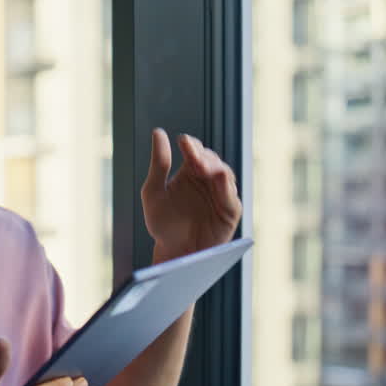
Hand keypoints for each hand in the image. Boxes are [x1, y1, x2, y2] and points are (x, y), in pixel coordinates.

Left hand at [141, 128, 242, 260]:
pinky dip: (227, 188)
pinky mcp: (230, 211)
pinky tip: (220, 179)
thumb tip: (158, 133)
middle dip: (204, 157)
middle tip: (194, 158)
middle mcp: (208, 180)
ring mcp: (221, 195)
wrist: (173, 252)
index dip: (191, 145)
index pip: (194, 151)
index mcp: (190, 172)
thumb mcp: (153, 192)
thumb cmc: (162, 224)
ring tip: (203, 166)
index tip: (184, 142)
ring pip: (225, 174)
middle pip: (212, 160)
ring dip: (215, 168)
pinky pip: (232, 198)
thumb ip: (158, 163)